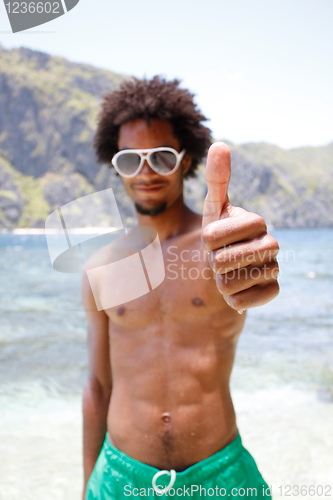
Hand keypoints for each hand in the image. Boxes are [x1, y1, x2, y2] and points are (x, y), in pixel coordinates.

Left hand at [202, 142, 279, 312]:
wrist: (229, 266)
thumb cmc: (220, 234)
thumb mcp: (214, 208)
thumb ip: (217, 179)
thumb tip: (219, 145)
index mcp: (256, 221)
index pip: (211, 236)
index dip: (204, 241)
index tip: (212, 239)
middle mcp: (271, 244)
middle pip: (222, 261)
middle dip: (212, 262)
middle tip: (221, 257)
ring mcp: (273, 268)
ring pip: (229, 283)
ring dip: (220, 280)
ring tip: (229, 271)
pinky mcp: (272, 291)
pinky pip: (242, 301)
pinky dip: (232, 298)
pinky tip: (238, 288)